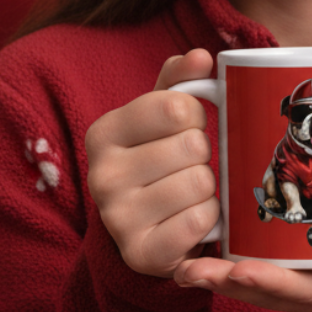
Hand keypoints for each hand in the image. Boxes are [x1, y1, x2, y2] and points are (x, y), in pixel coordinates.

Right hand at [85, 49, 219, 277]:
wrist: (146, 230)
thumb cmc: (159, 161)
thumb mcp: (161, 117)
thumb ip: (179, 82)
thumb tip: (200, 57)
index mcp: (103, 133)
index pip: (176, 106)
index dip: (195, 115)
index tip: (185, 128)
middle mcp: (101, 175)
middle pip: (192, 145)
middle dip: (203, 155)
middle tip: (187, 166)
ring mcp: (118, 218)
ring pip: (200, 183)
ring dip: (208, 188)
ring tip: (189, 193)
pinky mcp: (141, 254)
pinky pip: (200, 221)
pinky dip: (210, 219)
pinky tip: (191, 219)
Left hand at [172, 216, 311, 311]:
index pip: (302, 292)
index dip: (271, 282)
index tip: (242, 272)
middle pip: (264, 292)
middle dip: (225, 283)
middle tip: (188, 271)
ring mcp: (301, 284)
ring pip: (253, 283)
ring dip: (217, 276)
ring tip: (180, 266)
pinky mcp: (292, 267)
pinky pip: (256, 267)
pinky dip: (227, 261)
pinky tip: (199, 245)